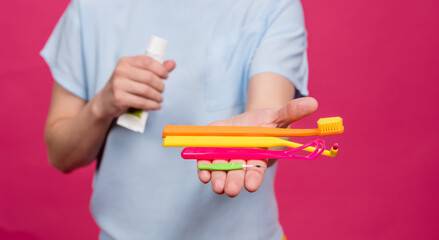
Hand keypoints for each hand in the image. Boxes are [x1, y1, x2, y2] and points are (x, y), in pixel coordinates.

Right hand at [92, 55, 175, 119]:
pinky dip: (152, 105)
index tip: (166, 76)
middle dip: (160, 85)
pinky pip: (141, 102)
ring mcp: (118, 85)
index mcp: (125, 61)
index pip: (147, 61)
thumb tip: (172, 63)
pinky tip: (156, 106)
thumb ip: (154, 68)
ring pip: (146, 91)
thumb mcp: (136, 73)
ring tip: (160, 99)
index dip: (160, 69)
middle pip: (149, 77)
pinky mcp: (119, 98)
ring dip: (157, 96)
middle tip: (162, 90)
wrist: (105, 101)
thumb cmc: (124, 86)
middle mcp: (120, 71)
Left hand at [197, 97, 317, 196]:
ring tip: (216, 186)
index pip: (257, 170)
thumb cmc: (265, 121)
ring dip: (218, 178)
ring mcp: (225, 158)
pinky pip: (205, 163)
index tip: (251, 186)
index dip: (254, 178)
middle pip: (237, 174)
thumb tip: (313, 102)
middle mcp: (241, 161)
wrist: (246, 121)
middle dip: (234, 182)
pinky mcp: (210, 152)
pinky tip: (203, 174)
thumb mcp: (277, 115)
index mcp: (259, 157)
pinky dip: (203, 169)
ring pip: (220, 171)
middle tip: (231, 190)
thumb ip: (291, 111)